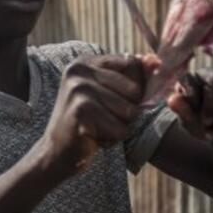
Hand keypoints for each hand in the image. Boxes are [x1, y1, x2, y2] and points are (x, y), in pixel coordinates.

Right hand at [36, 53, 154, 178]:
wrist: (57, 152)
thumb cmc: (89, 122)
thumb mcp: (109, 93)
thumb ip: (133, 76)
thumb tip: (156, 60)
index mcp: (85, 62)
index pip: (132, 65)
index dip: (134, 89)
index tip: (114, 102)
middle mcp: (79, 71)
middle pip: (134, 91)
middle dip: (127, 111)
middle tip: (103, 119)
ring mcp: (78, 90)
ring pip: (129, 111)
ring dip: (120, 126)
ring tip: (98, 128)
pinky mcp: (81, 111)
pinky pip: (120, 129)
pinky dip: (112, 139)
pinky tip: (93, 138)